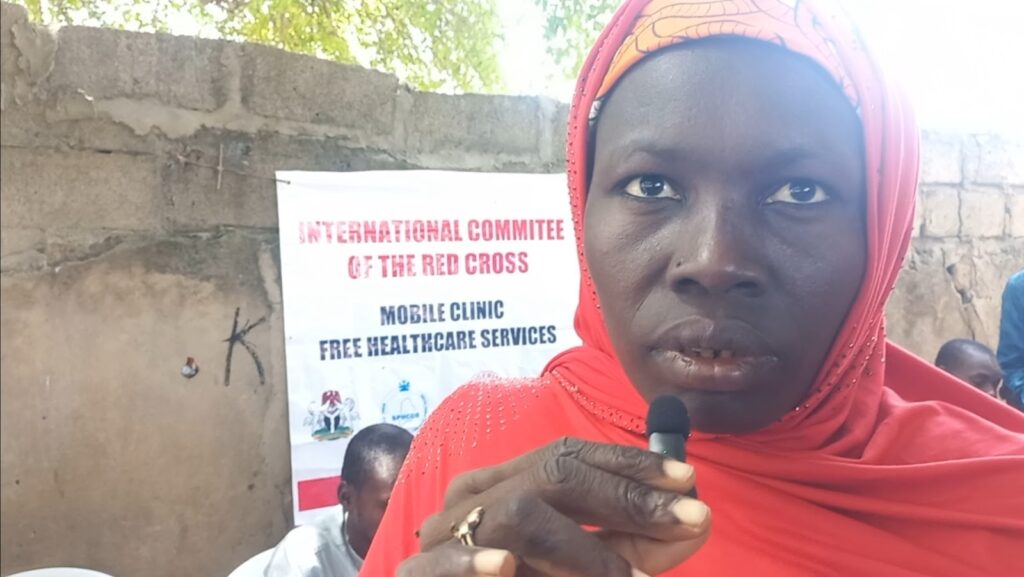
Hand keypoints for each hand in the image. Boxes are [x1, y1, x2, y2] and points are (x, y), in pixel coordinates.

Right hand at [397, 437, 710, 575]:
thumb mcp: (586, 569)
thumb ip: (634, 549)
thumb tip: (700, 520)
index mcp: (510, 482)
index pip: (572, 454)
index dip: (632, 463)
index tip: (687, 478)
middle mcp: (478, 495)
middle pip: (553, 473)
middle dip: (627, 496)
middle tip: (691, 518)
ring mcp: (445, 533)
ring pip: (513, 516)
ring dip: (581, 551)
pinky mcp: (417, 574)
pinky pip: (438, 562)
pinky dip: (472, 564)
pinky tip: (506, 568)